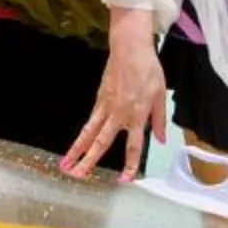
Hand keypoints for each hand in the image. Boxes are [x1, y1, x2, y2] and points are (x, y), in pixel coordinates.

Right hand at [64, 21, 168, 180]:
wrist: (130, 48)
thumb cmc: (148, 69)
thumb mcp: (161, 94)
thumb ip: (159, 120)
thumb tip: (160, 139)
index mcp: (137, 115)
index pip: (133, 146)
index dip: (130, 165)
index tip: (124, 180)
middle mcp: (119, 114)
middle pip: (101, 142)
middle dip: (88, 161)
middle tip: (77, 175)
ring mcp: (106, 107)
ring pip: (89, 132)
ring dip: (77, 149)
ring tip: (66, 164)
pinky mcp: (99, 99)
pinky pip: (91, 120)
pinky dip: (83, 133)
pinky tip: (78, 143)